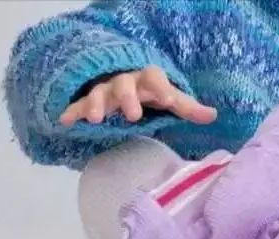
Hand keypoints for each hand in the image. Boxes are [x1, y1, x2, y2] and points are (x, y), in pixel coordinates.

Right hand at [59, 65, 216, 125]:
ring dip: (96, 104)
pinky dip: (72, 111)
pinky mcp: (88, 100)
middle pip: (124, 85)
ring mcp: (105, 90)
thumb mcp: (170, 98)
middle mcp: (125, 82)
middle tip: (134, 116)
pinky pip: (78, 104)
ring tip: (95, 119)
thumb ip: (188, 107)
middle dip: (128, 98)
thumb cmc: (151, 92)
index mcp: (146, 79)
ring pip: (99, 92)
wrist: (125, 81)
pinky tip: (64, 120)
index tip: (169, 100)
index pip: (155, 77)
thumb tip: (214, 115)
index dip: (162, 88)